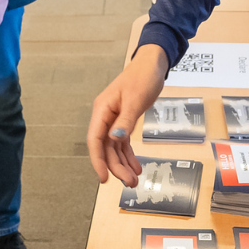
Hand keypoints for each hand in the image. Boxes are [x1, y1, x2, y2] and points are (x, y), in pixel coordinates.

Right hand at [85, 46, 169, 185]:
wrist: (152, 65)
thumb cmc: (142, 77)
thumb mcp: (135, 99)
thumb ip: (125, 120)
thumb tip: (114, 139)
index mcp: (102, 110)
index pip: (95, 140)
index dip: (97, 160)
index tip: (103, 178)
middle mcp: (105, 117)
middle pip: (105, 148)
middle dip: (116, 167)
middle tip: (129, 183)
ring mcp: (113, 120)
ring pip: (114, 148)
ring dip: (123, 165)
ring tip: (134, 180)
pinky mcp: (123, 122)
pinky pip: (122, 144)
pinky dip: (128, 156)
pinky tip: (136, 167)